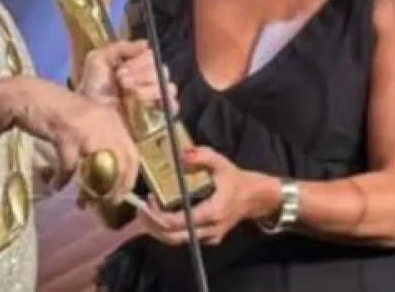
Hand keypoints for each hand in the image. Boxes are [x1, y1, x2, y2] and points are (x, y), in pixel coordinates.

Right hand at [11, 78, 139, 199]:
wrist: (29, 95)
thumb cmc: (57, 110)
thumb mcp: (86, 123)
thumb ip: (100, 142)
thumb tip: (109, 174)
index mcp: (112, 119)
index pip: (133, 155)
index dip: (129, 179)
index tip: (118, 196)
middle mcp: (104, 122)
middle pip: (120, 164)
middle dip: (112, 189)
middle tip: (101, 203)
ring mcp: (86, 128)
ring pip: (97, 168)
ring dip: (89, 190)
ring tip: (81, 202)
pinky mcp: (66, 134)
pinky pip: (69, 166)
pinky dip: (62, 179)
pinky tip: (55, 184)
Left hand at [77, 40, 176, 112]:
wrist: (90, 113)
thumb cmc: (93, 86)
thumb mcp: (98, 59)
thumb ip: (120, 47)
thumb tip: (146, 44)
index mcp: (138, 64)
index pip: (152, 57)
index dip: (138, 62)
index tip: (120, 71)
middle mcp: (149, 78)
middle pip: (161, 71)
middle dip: (140, 75)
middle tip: (122, 82)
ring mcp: (156, 97)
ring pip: (167, 87)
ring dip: (148, 89)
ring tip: (129, 96)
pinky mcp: (159, 115)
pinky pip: (174, 106)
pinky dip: (167, 103)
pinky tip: (151, 104)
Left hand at [138, 147, 260, 245]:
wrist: (254, 198)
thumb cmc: (235, 180)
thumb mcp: (221, 162)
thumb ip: (202, 156)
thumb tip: (181, 154)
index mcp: (212, 212)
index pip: (179, 222)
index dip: (159, 215)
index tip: (148, 200)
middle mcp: (209, 229)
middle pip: (173, 237)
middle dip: (152, 226)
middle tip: (140, 210)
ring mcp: (209, 237)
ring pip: (176, 241)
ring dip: (157, 230)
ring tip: (144, 213)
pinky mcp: (207, 238)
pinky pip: (183, 238)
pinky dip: (167, 230)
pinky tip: (157, 218)